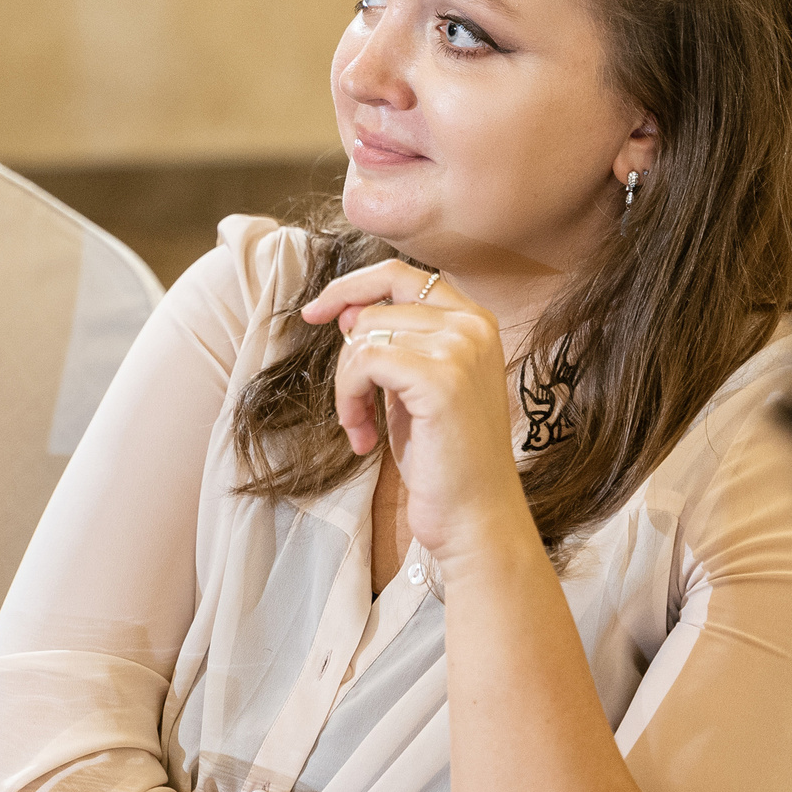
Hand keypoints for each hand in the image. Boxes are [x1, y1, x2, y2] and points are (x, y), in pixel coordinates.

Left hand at [300, 260, 533, 563]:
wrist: (475, 516)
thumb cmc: (443, 459)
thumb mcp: (413, 387)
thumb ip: (391, 343)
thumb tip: (344, 309)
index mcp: (473, 321)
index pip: (400, 274)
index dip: (351, 287)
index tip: (317, 312)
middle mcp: (472, 325)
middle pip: (371, 310)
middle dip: (347, 362)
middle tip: (354, 410)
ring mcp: (460, 348)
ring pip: (363, 337)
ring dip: (348, 388)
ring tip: (362, 429)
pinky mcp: (440, 377)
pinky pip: (363, 363)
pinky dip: (350, 400)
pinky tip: (363, 437)